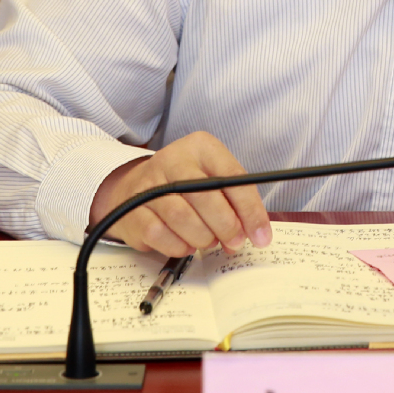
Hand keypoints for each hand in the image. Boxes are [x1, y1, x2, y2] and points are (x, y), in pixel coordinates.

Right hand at [88, 131, 271, 257]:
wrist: (135, 188)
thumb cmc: (185, 186)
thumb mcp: (214, 181)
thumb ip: (235, 203)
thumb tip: (255, 234)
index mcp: (200, 147)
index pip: (232, 177)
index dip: (250, 210)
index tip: (261, 236)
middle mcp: (172, 159)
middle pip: (205, 197)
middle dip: (226, 227)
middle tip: (234, 242)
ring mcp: (149, 183)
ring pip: (181, 217)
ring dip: (202, 238)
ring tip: (208, 241)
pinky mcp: (132, 208)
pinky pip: (159, 234)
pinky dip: (178, 246)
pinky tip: (185, 243)